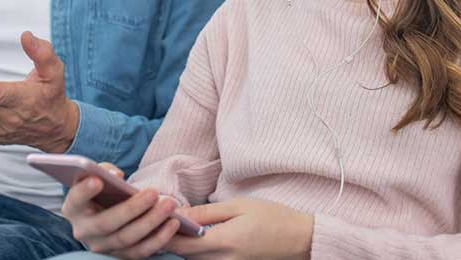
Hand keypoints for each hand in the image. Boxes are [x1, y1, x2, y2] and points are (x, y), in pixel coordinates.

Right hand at [61, 161, 181, 258]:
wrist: (104, 211)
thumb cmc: (102, 190)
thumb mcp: (97, 176)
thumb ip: (103, 170)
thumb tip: (116, 177)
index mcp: (73, 208)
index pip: (76, 199)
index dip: (85, 191)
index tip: (97, 180)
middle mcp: (84, 231)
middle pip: (106, 223)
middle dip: (131, 208)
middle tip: (153, 193)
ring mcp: (101, 246)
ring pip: (126, 238)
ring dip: (150, 222)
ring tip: (169, 205)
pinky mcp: (119, 256)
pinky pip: (140, 251)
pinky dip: (159, 239)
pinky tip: (174, 223)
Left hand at [165, 198, 313, 259]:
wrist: (300, 240)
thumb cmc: (273, 218)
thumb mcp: (239, 206)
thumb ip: (206, 213)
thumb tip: (179, 213)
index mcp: (223, 242)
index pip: (180, 243)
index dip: (165, 230)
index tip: (160, 215)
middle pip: (184, 254)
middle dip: (172, 237)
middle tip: (169, 216)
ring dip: (186, 245)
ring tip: (186, 225)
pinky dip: (199, 252)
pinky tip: (203, 238)